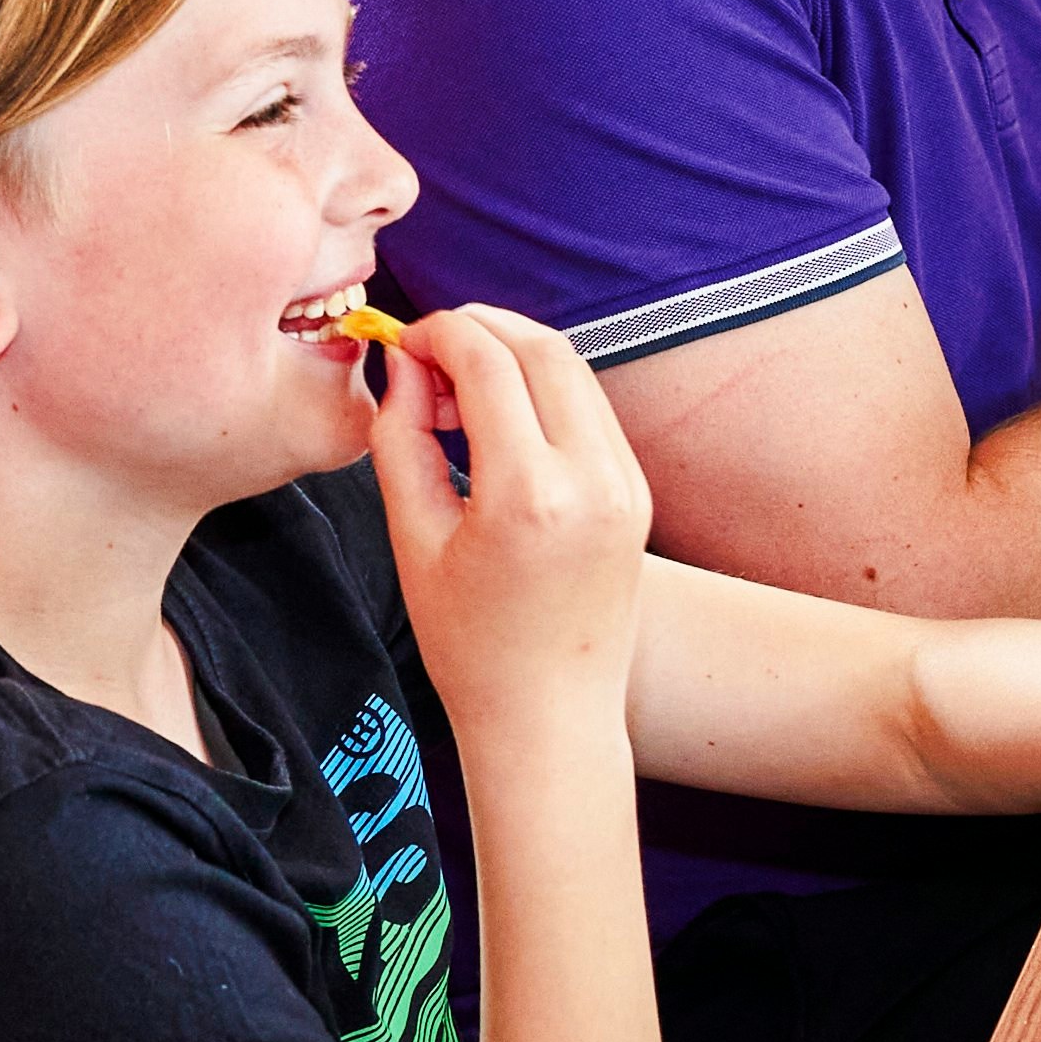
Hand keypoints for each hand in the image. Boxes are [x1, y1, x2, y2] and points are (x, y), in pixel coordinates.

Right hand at [369, 306, 653, 727]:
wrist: (549, 714)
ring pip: (575, 370)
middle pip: (542, 347)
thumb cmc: (469, 643)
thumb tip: (404, 364)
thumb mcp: (413, 538)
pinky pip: (592, 410)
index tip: (401, 342)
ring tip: (456, 394)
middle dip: (479, 327)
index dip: (437, 333)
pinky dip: (544, 390)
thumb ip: (403, 437)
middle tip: (427, 351)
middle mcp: (594, 479)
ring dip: (514, 354)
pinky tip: (498, 422)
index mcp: (530, 494)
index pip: (488, 361)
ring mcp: (628, 485)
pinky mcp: (639, 494)